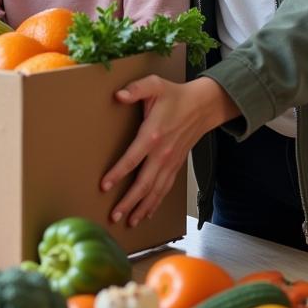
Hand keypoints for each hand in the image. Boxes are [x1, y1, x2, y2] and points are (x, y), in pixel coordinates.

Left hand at [101, 75, 238, 226]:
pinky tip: (146, 214)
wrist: (203, 106)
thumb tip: (118, 95)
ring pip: (156, 191)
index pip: (133, 158)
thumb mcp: (155, 85)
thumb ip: (136, 89)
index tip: (104, 185)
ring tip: (128, 221)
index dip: (118, 173)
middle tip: (114, 215)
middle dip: (129, 201)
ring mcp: (171, 162)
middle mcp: (163, 153)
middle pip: (144, 183)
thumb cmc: (175, 95)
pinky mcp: (176, 165)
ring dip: (142, 207)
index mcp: (153, 134)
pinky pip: (165, 188)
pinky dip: (156, 203)